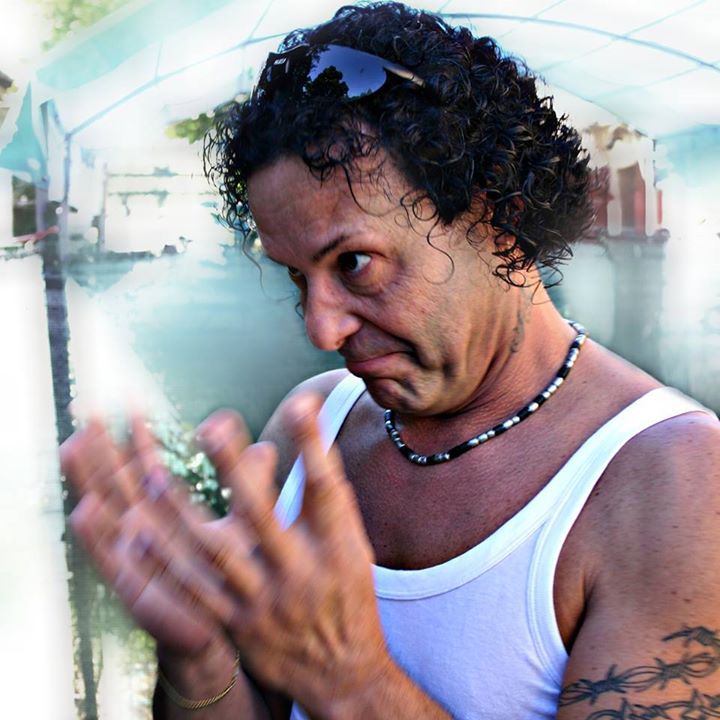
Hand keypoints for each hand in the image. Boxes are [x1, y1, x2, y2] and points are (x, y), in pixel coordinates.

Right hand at [59, 415, 242, 657]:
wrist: (231, 631)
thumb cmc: (237, 575)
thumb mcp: (245, 524)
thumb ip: (252, 485)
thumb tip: (269, 448)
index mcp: (173, 516)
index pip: (150, 470)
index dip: (140, 439)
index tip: (131, 404)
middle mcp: (150, 533)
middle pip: (121, 484)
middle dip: (103, 449)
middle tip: (88, 411)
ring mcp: (140, 561)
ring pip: (110, 513)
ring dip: (90, 481)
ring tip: (74, 445)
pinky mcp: (138, 590)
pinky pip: (112, 560)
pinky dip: (97, 536)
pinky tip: (85, 509)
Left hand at [147, 394, 391, 715]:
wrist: (342, 671)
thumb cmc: (345, 591)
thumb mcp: (349, 540)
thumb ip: (327, 487)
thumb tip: (312, 421)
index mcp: (338, 548)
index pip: (326, 489)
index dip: (314, 445)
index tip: (300, 403)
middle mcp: (300, 573)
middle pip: (264, 517)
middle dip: (236, 471)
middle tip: (211, 427)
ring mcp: (263, 602)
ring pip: (217, 556)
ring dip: (183, 517)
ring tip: (154, 478)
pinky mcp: (234, 625)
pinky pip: (194, 594)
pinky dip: (165, 565)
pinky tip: (138, 537)